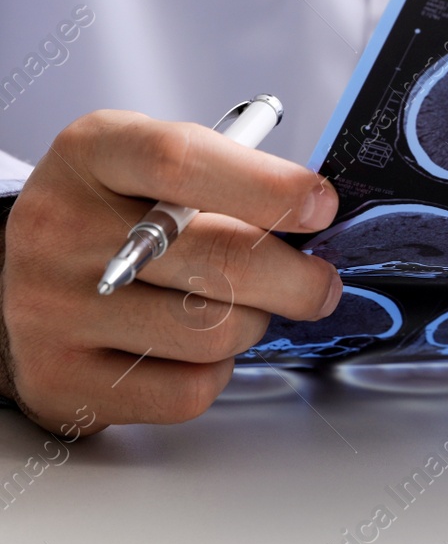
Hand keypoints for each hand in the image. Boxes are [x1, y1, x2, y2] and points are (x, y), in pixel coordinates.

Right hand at [0, 110, 341, 433]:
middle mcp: (60, 227)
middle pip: (219, 259)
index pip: (181, 160)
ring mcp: (51, 308)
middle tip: (318, 283)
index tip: (322, 207)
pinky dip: (215, 373)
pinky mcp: (59, 381)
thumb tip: (318, 214)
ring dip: (252, 324)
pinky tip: (194, 349)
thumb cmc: (118, 220)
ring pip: (214, 331)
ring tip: (236, 308)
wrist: (26, 286)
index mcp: (92, 153)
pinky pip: (187, 390)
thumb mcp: (154, 170)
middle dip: (296, 278)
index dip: (268, 186)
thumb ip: (231, 178)